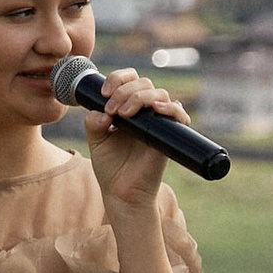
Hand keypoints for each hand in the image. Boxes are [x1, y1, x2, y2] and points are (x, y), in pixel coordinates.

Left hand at [84, 64, 190, 215]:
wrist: (122, 193)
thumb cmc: (111, 168)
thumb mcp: (96, 140)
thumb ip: (93, 122)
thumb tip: (102, 111)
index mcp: (128, 108)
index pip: (130, 80)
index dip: (118, 78)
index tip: (105, 93)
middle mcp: (145, 112)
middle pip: (144, 83)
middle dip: (124, 91)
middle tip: (112, 110)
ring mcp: (158, 123)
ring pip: (159, 94)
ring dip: (139, 97)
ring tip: (124, 114)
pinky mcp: (169, 136)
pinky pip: (179, 115)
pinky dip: (170, 108)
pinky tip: (155, 109)